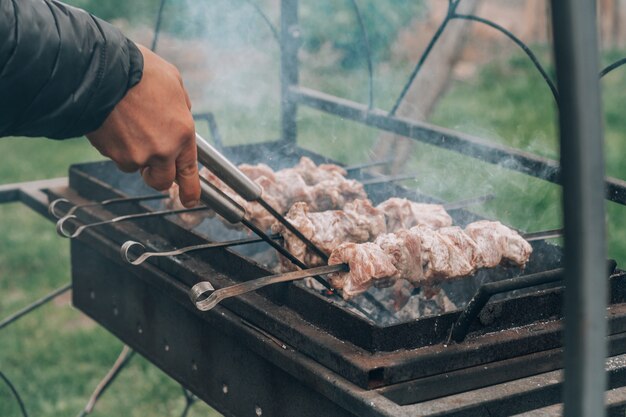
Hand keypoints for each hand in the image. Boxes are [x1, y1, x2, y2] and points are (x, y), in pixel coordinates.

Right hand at [86, 44, 199, 206]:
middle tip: (152, 163)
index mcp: (182, 133)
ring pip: (137, 167)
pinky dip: (118, 146)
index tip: (190, 200)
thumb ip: (181, 107)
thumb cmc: (140, 72)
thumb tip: (182, 116)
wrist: (102, 71)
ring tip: (129, 127)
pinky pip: (118, 157)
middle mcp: (162, 150)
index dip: (190, 190)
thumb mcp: (174, 83)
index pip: (189, 172)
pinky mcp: (112, 154)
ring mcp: (136, 155)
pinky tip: (115, 124)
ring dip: (135, 155)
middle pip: (162, 181)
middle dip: (157, 175)